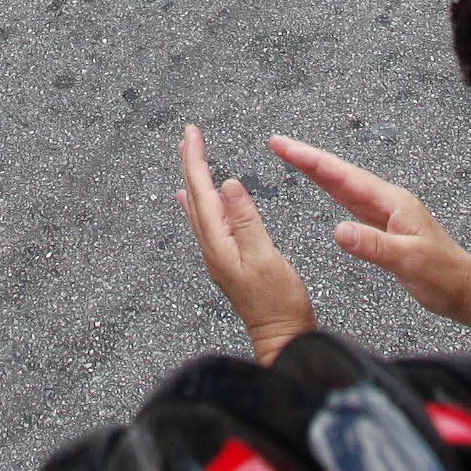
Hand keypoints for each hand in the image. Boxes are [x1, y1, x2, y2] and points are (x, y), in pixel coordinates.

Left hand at [179, 127, 319, 362]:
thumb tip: (228, 183)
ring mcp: (219, 255)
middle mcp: (213, 248)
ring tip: (189, 158)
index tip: (192, 133)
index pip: (202, 193)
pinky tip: (193, 200)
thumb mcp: (266, 257)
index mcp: (219, 243)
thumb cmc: (278, 303)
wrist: (281, 337)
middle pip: (196, 197)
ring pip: (199, 208)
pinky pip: (206, 223)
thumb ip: (246, 220)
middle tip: (188, 135)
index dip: (197, 160)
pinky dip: (199, 203)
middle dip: (191, 163)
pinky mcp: (228, 260)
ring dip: (194, 180)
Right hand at [264, 135, 470, 331]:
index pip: (344, 177)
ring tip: (293, 157)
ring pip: (345, 186)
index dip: (312, 160)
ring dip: (318, 171)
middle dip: (308, 158)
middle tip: (279, 144)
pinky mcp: (385, 226)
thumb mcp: (409, 261)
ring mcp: (387, 213)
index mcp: (393, 203)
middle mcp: (388, 202)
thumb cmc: (446, 276)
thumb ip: (374, 245)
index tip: (286, 146)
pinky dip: (333, 190)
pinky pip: (352, 202)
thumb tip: (338, 230)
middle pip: (341, 174)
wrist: (467, 289)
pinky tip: (325, 186)